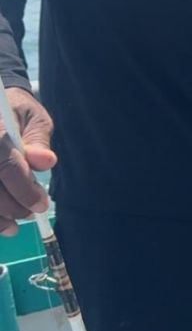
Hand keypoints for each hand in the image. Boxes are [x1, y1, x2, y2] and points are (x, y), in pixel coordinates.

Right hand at [0, 88, 55, 235]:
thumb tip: (47, 161)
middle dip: (13, 207)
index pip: (7, 165)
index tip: (41, 205)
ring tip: (15, 224)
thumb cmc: (19, 113)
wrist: (0, 106)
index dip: (25, 190)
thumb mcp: (35, 119)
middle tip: (32, 212)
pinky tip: (2, 223)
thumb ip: (38, 141)